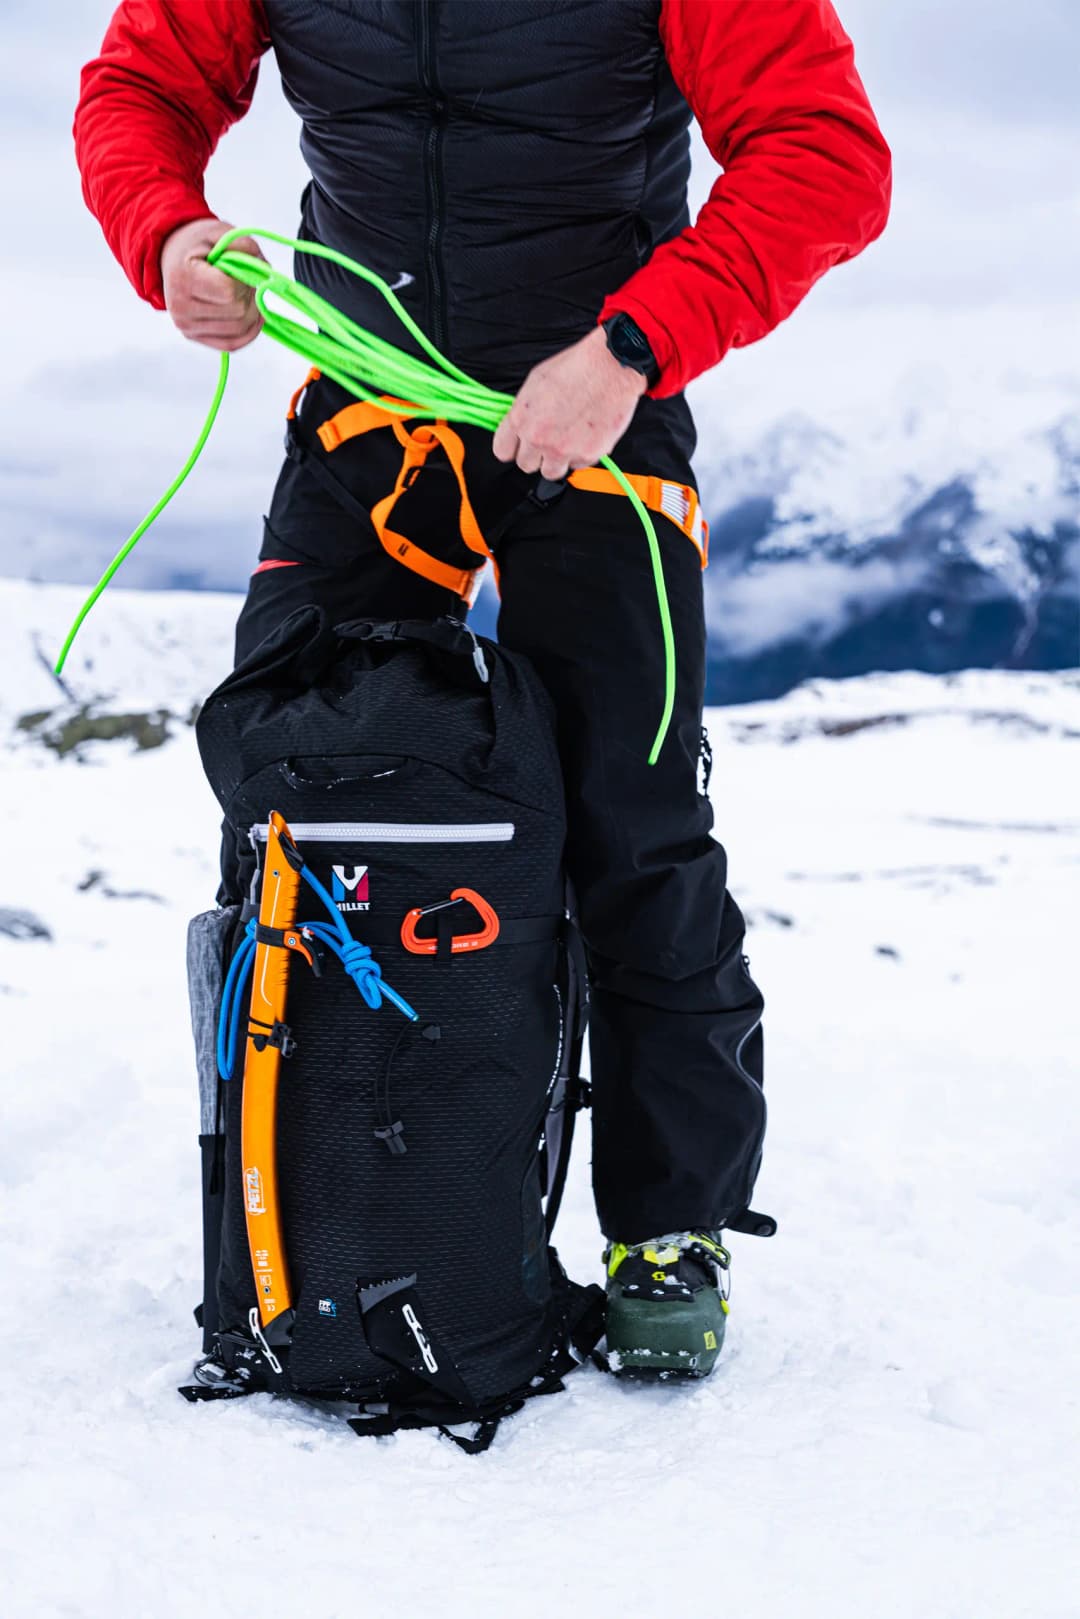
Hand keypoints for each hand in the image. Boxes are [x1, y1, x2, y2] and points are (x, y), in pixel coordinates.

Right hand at [160, 218, 265, 350]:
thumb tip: (265, 271)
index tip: (241, 269)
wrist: (172, 256)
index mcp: (183, 278)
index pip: (229, 293)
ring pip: (239, 330)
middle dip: (251, 296)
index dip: (244, 281)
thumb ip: (244, 246)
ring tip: (244, 293)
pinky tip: (252, 316)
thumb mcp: (219, 231)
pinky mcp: (194, 337)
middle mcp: (181, 307)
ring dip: (252, 312)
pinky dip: (249, 332)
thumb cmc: (195, 244)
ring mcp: (186, 326)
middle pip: (238, 313)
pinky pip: (232, 344)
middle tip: (245, 281)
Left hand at [492, 326, 646, 479]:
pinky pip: (578, 465)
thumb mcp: (536, 382)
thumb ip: (524, 411)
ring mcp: (562, 450)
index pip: (502, 451)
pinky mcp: (587, 455)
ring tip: (567, 440)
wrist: (609, 367)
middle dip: (535, 455)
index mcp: (521, 418)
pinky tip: (586, 434)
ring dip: (557, 460)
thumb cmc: (576, 368)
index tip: (519, 446)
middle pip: (526, 465)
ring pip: (551, 472)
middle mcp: (539, 438)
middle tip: (548, 440)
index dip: (512, 448)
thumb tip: (520, 425)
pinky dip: (582, 454)